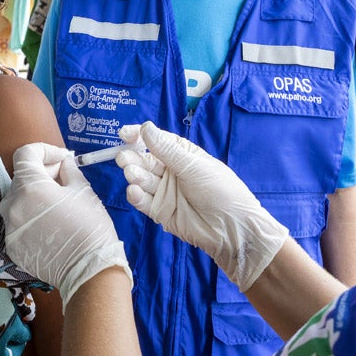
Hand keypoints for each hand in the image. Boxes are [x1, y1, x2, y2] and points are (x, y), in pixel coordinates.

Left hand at [0, 143, 131, 309]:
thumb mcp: (83, 190)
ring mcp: (9, 228)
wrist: (88, 270)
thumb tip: (63, 162)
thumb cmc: (89, 227)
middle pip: (21, 178)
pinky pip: (17, 222)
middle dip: (42, 172)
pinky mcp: (12, 246)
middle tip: (64, 177)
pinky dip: (31, 217)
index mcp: (29, 187)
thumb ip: (68, 170)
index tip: (62, 157)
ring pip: (17, 201)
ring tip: (57, 202)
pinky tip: (50, 223)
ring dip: (34, 195)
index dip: (45, 150)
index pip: (25, 154)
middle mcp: (12, 206)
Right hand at [117, 122, 287, 290]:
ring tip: (132, 174)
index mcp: (183, 155)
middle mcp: (172, 171)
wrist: (231, 228)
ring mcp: (165, 192)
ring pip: (143, 180)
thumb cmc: (220, 190)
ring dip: (135, 175)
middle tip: (124, 157)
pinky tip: (134, 191)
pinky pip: (143, 201)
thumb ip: (167, 150)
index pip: (157, 141)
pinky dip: (136, 196)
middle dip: (133, 158)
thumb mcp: (194, 166)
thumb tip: (145, 128)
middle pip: (145, 161)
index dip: (139, 136)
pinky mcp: (161, 211)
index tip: (124, 134)